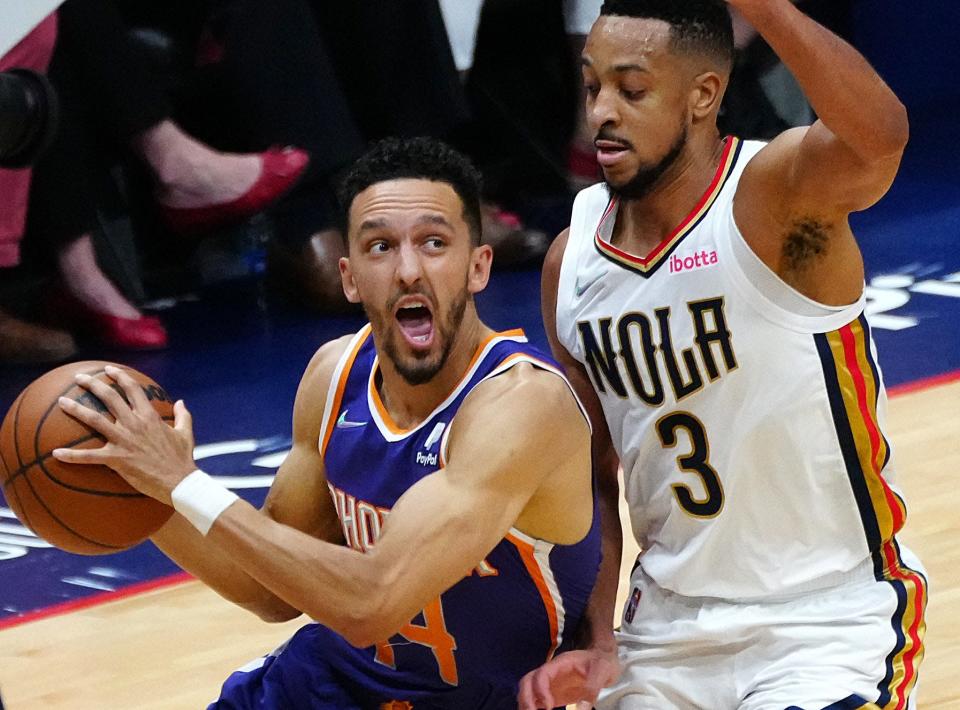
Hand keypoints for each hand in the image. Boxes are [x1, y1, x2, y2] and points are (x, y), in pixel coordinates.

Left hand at [53, 365, 196, 503]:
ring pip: (95, 420)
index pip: (132, 389)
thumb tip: (181, 402)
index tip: (108, 369)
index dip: (120, 376)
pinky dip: (72, 455)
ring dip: (77, 409)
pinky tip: (56, 453)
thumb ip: (183, 416)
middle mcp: (135, 424)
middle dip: (93, 384)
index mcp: (150, 417)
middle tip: (79, 378)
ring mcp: (124, 441)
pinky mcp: (117, 459)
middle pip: (110, 398)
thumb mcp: (185, 433)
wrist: (179, 481)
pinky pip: (90, 457)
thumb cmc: (181, 459)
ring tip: (61, 401)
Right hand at [517, 648, 619, 709]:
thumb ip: (592, 688)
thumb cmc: (602, 662)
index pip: (542, 673)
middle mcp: (551, 673)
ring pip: (528, 690)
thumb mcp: (602, 671)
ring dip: (526, 704)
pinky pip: (536, 699)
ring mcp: (550, 684)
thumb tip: (581, 708)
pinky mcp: (552, 694)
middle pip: (527, 681)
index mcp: (560, 664)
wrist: (603, 660)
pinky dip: (533, 707)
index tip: (549, 706)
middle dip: (526, 698)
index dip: (540, 689)